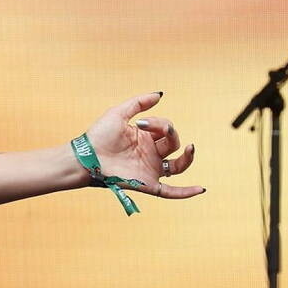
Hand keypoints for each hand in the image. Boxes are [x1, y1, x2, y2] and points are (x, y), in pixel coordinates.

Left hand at [82, 92, 204, 200]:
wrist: (86, 157)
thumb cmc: (99, 136)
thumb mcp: (119, 113)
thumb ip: (139, 103)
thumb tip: (160, 95)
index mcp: (145, 138)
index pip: (166, 129)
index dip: (160, 123)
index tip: (142, 123)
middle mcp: (150, 154)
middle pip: (173, 143)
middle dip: (169, 132)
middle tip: (155, 127)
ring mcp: (150, 170)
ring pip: (178, 166)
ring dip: (188, 157)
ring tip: (191, 147)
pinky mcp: (148, 184)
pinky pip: (171, 191)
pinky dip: (186, 192)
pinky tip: (200, 189)